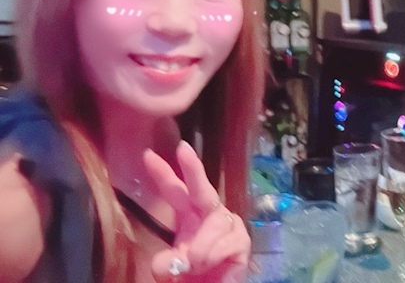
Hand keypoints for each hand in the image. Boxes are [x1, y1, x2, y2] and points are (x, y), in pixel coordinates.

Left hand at [144, 142, 249, 282]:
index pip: (176, 192)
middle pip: (203, 189)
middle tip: (183, 149)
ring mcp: (228, 227)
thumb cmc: (192, 278)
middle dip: (193, 169)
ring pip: (213, 224)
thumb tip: (173, 260)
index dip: (164, 174)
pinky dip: (213, 255)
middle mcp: (210, 216)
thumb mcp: (169, 272)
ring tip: (193, 266)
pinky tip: (210, 265)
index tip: (148, 155)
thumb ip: (165, 264)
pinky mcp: (242, 241)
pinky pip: (226, 241)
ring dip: (200, 247)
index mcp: (189, 217)